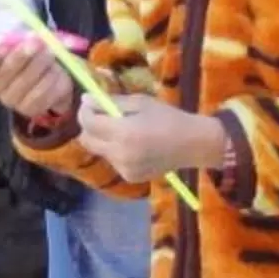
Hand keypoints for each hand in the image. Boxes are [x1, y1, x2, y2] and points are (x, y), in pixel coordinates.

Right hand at [0, 38, 76, 131]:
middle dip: (22, 57)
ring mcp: (11, 100)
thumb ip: (21, 39)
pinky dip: (52, 80)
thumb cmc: (32, 53)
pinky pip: (42, 95)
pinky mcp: (29, 109)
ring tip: (51, 53)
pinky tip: (57, 70)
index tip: (2, 48)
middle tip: (36, 43)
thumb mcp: (25, 41)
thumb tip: (28, 37)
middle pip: (4, 74)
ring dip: (41, 65)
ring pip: (26, 83)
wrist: (51, 75)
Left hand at [79, 96, 227, 185]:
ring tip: (124, 129)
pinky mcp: (130, 177)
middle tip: (101, 115)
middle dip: (89, 126)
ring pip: (99, 151)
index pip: (88, 123)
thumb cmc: (169, 117)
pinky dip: (116, 151)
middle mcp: (120, 154)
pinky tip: (135, 145)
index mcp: (123, 132)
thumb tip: (86, 100)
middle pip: (87, 141)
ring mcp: (124, 169)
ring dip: (103, 138)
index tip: (89, 103)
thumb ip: (111, 102)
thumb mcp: (141, 102)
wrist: (194, 144)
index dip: (85, 112)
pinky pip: (113, 161)